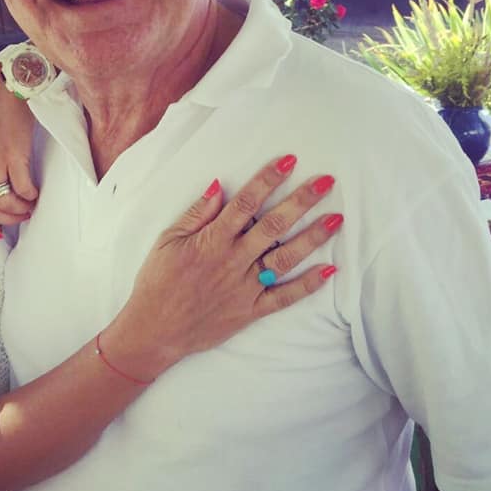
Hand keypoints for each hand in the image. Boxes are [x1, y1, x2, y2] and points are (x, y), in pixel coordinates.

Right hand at [102, 156, 340, 380]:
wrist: (154, 329)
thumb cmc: (157, 281)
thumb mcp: (168, 240)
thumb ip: (196, 214)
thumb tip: (220, 186)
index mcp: (212, 241)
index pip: (245, 203)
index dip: (268, 180)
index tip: (289, 161)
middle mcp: (233, 261)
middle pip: (273, 226)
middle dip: (301, 202)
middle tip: (326, 183)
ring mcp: (244, 287)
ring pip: (284, 259)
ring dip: (312, 238)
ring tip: (336, 219)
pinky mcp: (250, 311)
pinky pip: (284, 298)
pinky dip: (307, 285)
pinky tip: (329, 270)